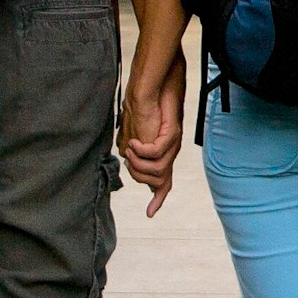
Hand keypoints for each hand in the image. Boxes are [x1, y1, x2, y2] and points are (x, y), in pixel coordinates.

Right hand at [120, 66, 182, 214]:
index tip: (150, 214)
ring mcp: (173, 143)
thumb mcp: (137, 131)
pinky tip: (135, 143)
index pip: (163, 182)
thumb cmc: (145, 103)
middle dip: (140, 175)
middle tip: (129, 157)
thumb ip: (133, 147)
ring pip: (158, 171)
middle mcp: (170, 151)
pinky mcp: (172, 133)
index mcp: (162, 153)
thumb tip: (124, 158)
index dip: (158, 199)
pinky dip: (143, 151)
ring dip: (139, 163)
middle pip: (158, 181)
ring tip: (131, 148)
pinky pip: (157, 152)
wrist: (154, 83)